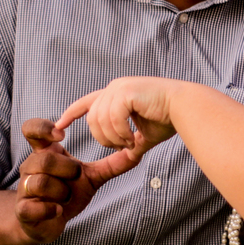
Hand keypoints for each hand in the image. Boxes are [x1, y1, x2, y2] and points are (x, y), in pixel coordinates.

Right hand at [15, 118, 139, 243]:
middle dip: (66, 170)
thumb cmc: (66, 193)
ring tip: (66, 197)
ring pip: (40, 182)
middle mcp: (31, 167)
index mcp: (45, 154)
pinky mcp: (22, 210)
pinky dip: (51, 209)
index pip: (33, 129)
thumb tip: (138, 151)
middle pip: (44, 160)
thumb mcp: (90, 177)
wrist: (45, 222)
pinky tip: (58, 211)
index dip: (44, 128)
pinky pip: (33, 206)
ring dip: (60, 192)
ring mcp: (24, 189)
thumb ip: (112, 164)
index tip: (61, 134)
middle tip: (76, 176)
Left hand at [57, 77, 179, 160]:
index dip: (70, 114)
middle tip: (122, 147)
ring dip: (114, 137)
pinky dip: (120, 132)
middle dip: (103, 138)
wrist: (185, 108)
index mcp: (116, 93)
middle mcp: (114, 87)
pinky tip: (132, 138)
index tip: (58, 127)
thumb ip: (132, 142)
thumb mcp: (144, 134)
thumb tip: (128, 157)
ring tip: (130, 144)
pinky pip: (113, 118)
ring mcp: (120, 87)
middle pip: (92, 118)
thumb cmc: (169, 119)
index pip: (85, 103)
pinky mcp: (127, 91)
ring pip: (100, 119)